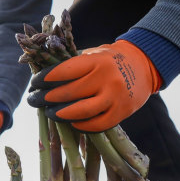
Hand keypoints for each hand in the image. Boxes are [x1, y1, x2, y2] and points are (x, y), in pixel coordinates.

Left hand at [27, 40, 161, 132]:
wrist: (145, 66)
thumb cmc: (111, 60)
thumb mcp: (94, 54)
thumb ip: (74, 65)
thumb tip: (45, 79)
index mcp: (97, 61)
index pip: (65, 71)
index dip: (46, 79)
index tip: (34, 83)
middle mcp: (106, 78)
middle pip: (70, 92)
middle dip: (47, 98)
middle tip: (34, 100)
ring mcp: (115, 97)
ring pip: (81, 111)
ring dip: (60, 114)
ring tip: (49, 113)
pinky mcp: (121, 113)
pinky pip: (97, 124)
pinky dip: (81, 126)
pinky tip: (70, 122)